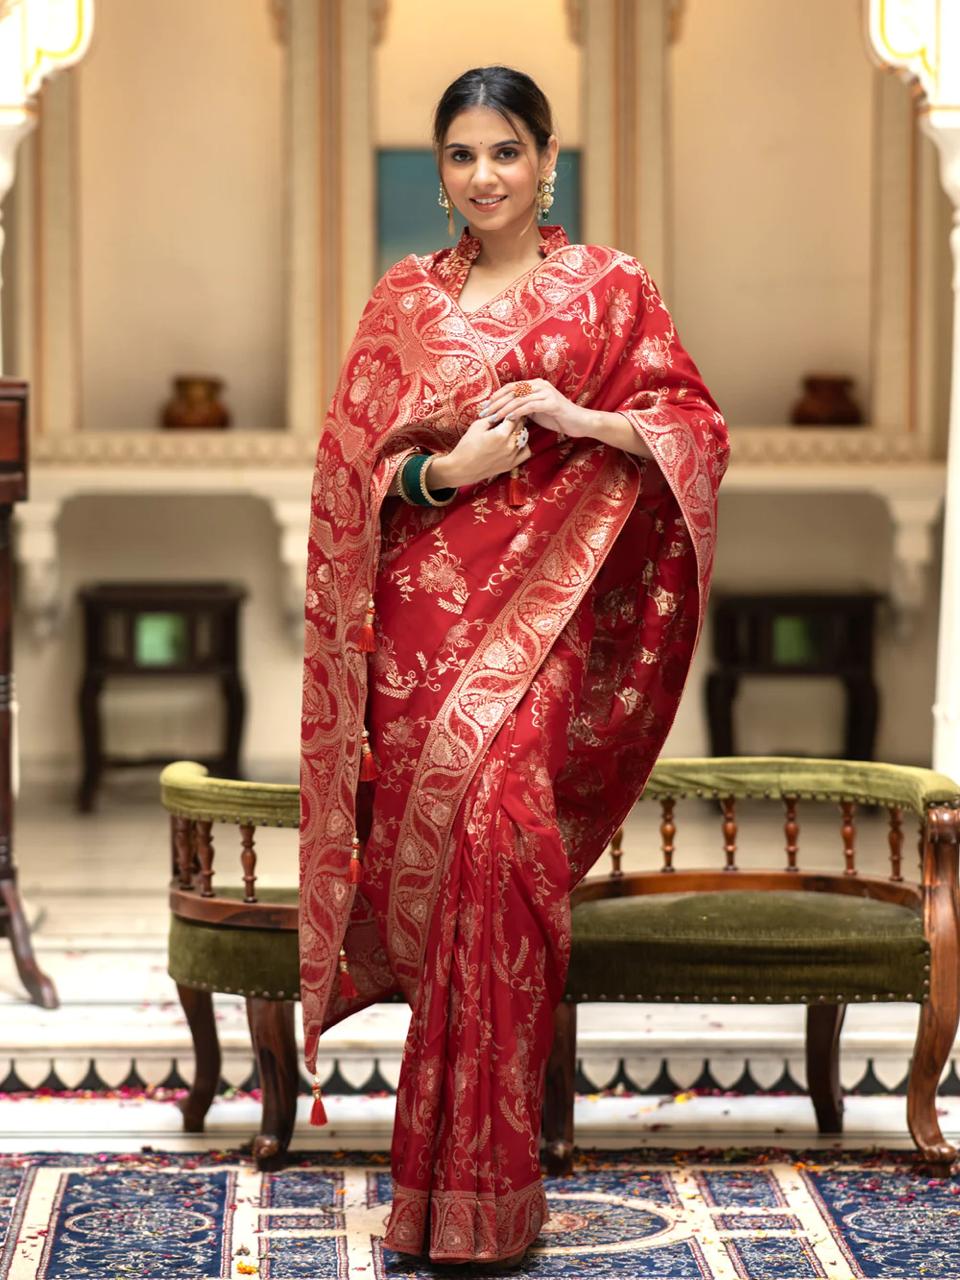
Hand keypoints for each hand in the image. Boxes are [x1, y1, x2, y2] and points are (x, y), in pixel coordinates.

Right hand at [428, 414, 531, 488]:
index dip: (511, 410)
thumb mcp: (477, 426)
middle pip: (521, 425)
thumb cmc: (467, 446)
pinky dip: (523, 445)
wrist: (462, 468)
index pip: (514, 416)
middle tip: (510, 415)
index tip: (509, 407)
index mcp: (501, 434)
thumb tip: (503, 409)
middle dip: (516, 418)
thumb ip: (492, 417)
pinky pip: (526, 452)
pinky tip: (515, 442)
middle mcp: (509, 445)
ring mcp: (512, 456)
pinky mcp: (512, 465)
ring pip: (525, 437)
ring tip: (511, 428)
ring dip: (520, 430)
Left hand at [480, 379, 595, 439]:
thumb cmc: (558, 418)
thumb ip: (524, 408)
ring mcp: (545, 392)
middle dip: (495, 403)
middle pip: (511, 391)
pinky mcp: (550, 403)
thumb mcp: (537, 412)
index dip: (496, 397)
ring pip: (518, 399)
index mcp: (535, 384)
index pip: (510, 388)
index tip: (484, 408)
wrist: (580, 422)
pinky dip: (516, 412)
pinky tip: (507, 419)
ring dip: (503, 409)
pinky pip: (529, 406)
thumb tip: (506, 413)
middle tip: (483, 413)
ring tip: (492, 418)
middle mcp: (539, 385)